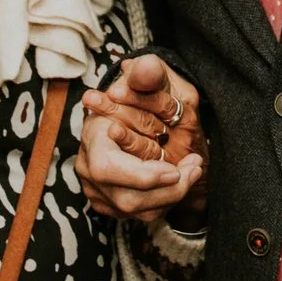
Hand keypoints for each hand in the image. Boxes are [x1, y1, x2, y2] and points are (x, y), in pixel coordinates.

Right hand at [76, 54, 205, 222]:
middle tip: (193, 169)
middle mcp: (88, 167)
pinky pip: (141, 214)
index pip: (107, 169)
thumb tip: (145, 66)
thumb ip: (148, 72)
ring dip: (171, 194)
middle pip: (125, 197)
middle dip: (166, 189)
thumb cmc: (144, 96)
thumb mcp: (151, 79)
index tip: (173, 169)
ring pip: (135, 210)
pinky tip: (180, 179)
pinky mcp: (110, 203)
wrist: (138, 115)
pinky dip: (166, 200)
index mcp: (93, 136)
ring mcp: (97, 189)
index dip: (141, 176)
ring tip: (192, 170)